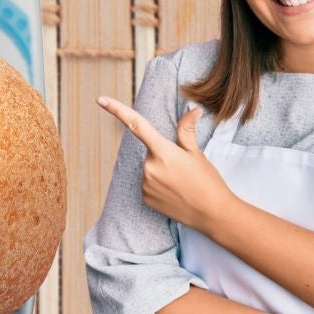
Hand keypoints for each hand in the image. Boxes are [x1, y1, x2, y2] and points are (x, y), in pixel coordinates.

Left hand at [96, 95, 236, 231]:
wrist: (212, 214)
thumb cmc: (207, 181)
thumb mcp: (197, 153)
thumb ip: (186, 130)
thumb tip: (193, 109)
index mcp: (163, 151)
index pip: (136, 125)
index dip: (117, 110)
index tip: (101, 99)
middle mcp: (149, 167)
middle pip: (150, 152)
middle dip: (163, 156)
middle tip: (183, 169)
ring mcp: (145, 184)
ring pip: (149, 169)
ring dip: (161, 172)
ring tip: (181, 184)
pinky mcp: (145, 198)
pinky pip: (147, 185)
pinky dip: (158, 186)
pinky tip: (174, 193)